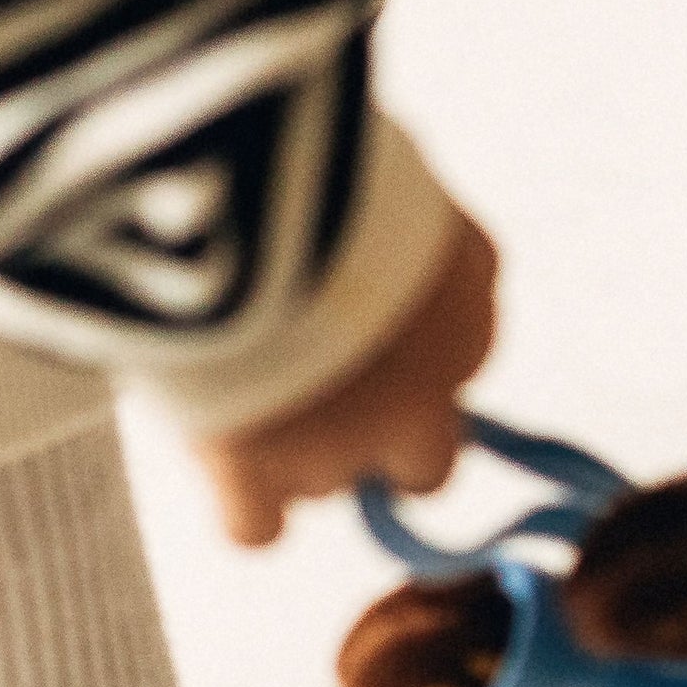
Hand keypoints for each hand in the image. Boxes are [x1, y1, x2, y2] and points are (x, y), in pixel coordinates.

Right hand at [194, 211, 498, 547]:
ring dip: (295, 449)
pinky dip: (242, 505)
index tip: (359, 328)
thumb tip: (413, 273)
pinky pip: (256, 528)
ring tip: (236, 375)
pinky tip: (222, 466)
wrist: (235, 194)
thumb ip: (410, 244)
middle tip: (309, 385)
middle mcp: (421, 397)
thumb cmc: (306, 159)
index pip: (459, 362)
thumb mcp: (390, 178)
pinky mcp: (253, 475)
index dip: (405, 354)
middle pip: (422, 460)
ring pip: (328, 483)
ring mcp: (339, 446)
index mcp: (464, 313)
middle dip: (374, 435)